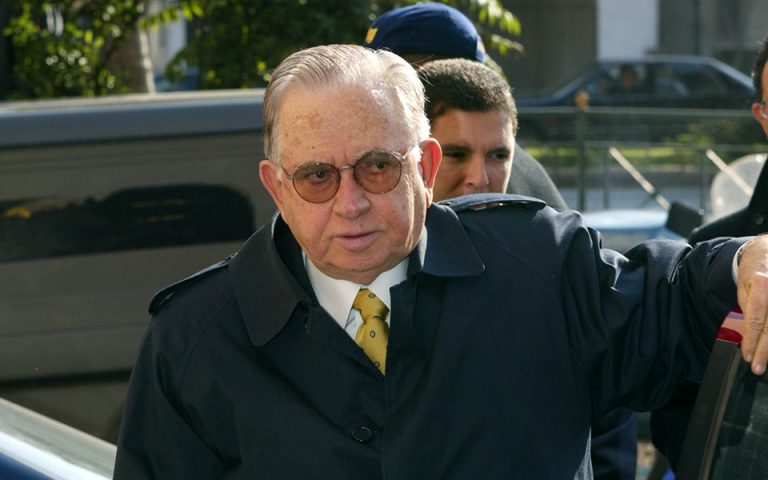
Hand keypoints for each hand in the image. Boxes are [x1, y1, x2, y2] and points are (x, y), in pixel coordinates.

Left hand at [737, 235, 767, 373]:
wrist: (767, 251)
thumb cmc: (755, 270)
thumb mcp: (744, 287)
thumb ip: (749, 309)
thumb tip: (749, 335)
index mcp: (762, 285)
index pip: (756, 320)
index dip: (752, 341)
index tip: (748, 357)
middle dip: (766, 350)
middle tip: (758, 367)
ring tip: (767, 360)